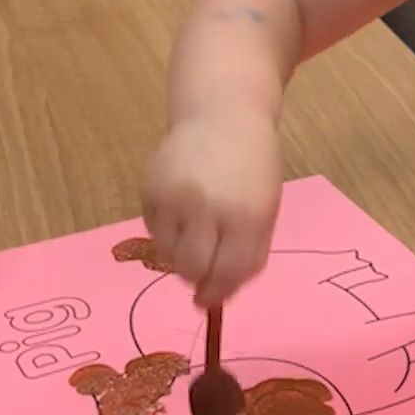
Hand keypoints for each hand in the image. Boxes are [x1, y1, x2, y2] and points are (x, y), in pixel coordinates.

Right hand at [139, 111, 282, 306]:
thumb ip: (247, 255)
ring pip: (167, 255)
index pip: (227, 273)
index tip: (209, 299)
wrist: (223, 116)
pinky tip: (180, 211)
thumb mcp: (265, 211)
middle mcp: (208, 208)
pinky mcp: (149, 189)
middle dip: (197, 277)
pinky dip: (165, 233)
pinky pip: (152, 232)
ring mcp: (174, 198)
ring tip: (193, 231)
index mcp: (246, 216)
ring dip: (179, 255)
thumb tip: (214, 298)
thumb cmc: (252, 168)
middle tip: (201, 265)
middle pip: (192, 270)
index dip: (217, 293)